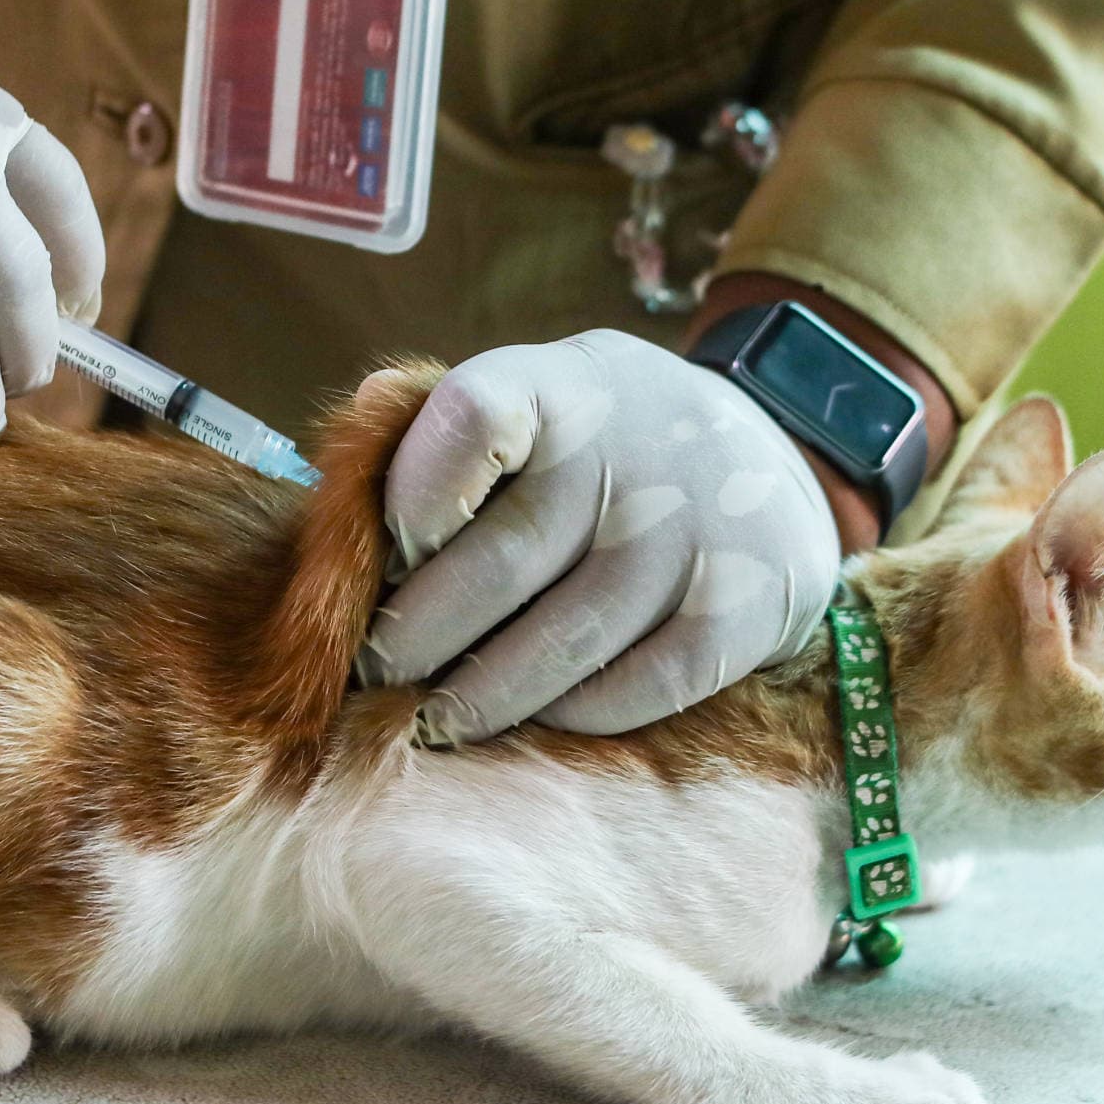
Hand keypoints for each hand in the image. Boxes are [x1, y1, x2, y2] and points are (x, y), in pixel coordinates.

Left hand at [361, 329, 842, 742]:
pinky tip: (539, 714)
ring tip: (437, 718)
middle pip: (500, 564)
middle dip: (416, 636)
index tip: (389, 555)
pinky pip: (637, 689)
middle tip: (377, 675)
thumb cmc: (601, 449)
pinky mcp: (744, 609)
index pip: (472, 419)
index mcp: (561, 385)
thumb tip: (337, 506)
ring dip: (481, 696)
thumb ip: (441, 440)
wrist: (766, 469)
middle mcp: (634, 450)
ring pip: (561, 644)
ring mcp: (697, 531)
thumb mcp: (536, 401)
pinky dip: (574, 713)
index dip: (412, 498)